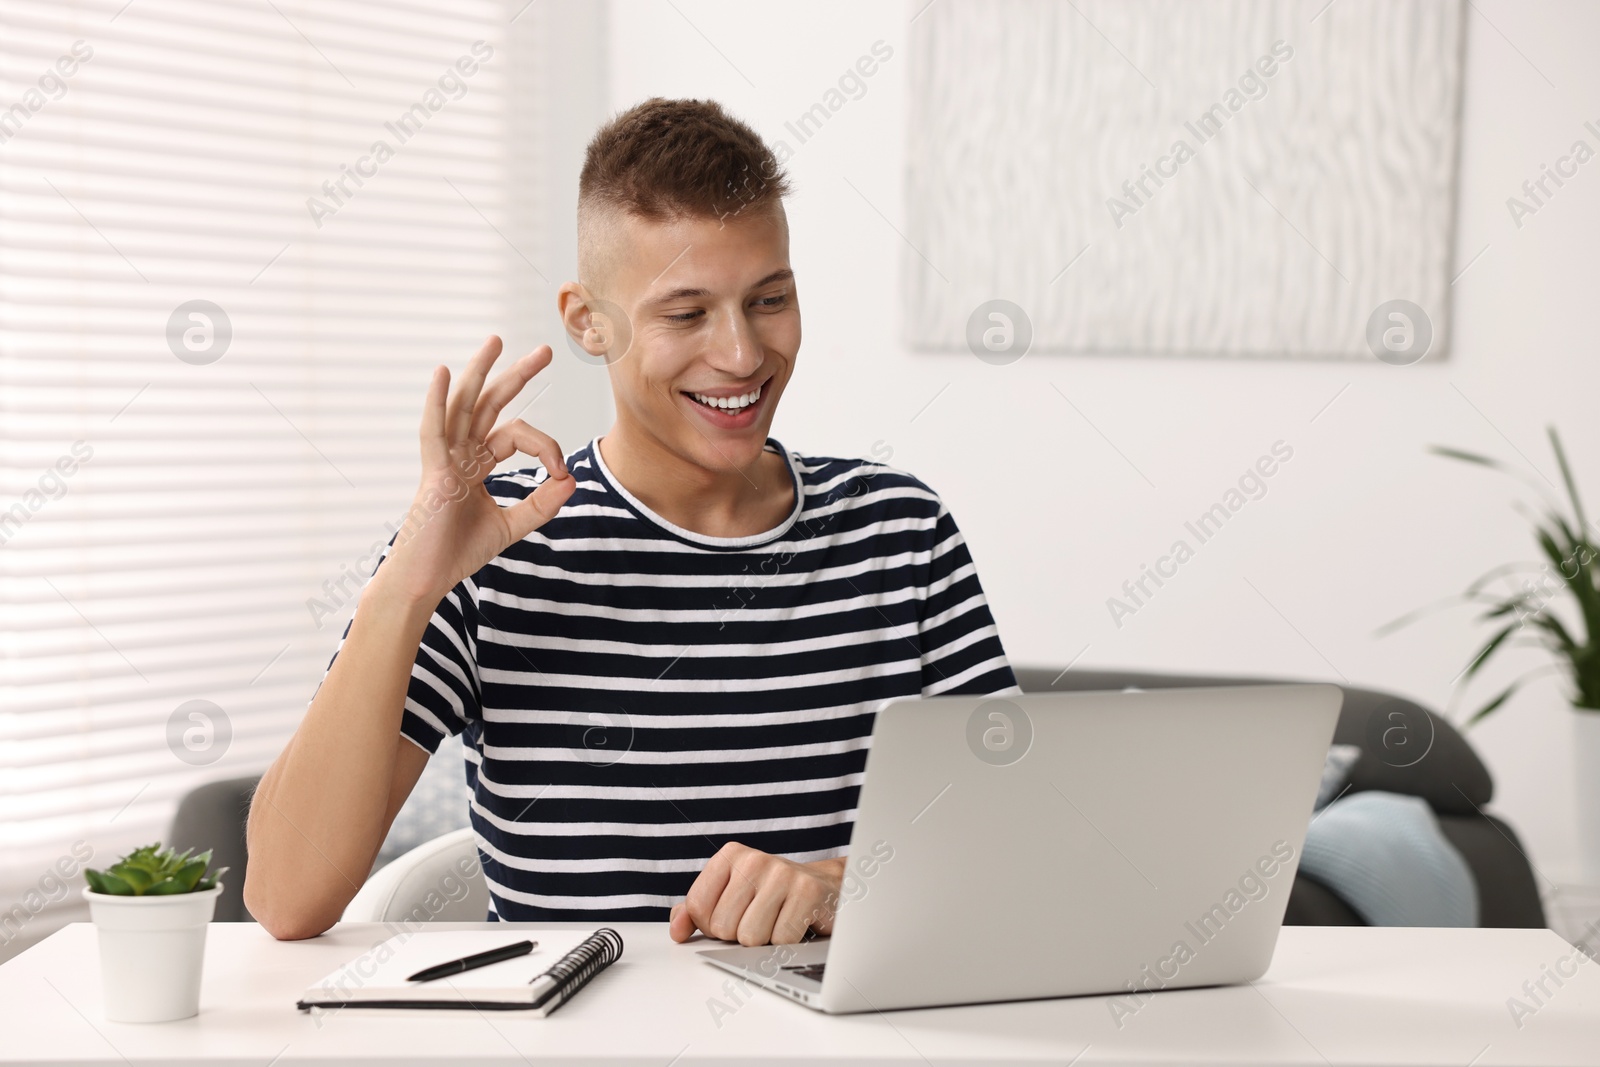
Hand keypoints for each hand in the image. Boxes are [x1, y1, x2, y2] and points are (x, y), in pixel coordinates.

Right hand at [382, 336, 576, 604]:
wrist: (427, 580)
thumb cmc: (458, 553)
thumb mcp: (510, 527)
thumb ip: (540, 504)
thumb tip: (572, 479)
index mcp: (475, 464)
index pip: (517, 435)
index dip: (546, 448)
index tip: (562, 472)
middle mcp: (459, 454)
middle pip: (489, 403)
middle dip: (516, 375)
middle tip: (545, 351)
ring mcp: (444, 459)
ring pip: (463, 406)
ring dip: (480, 372)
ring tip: (496, 341)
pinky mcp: (432, 473)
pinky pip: (433, 431)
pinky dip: (436, 402)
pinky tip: (442, 373)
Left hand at [668, 843, 844, 945]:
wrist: (827, 888)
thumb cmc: (774, 896)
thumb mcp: (731, 897)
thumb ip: (697, 912)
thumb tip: (676, 930)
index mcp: (731, 856)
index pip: (698, 908)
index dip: (712, 926)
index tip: (734, 917)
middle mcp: (755, 860)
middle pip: (722, 927)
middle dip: (740, 935)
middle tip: (762, 919)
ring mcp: (783, 873)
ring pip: (750, 938)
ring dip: (765, 941)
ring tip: (779, 920)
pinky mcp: (808, 892)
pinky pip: (780, 940)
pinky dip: (789, 943)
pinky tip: (798, 924)